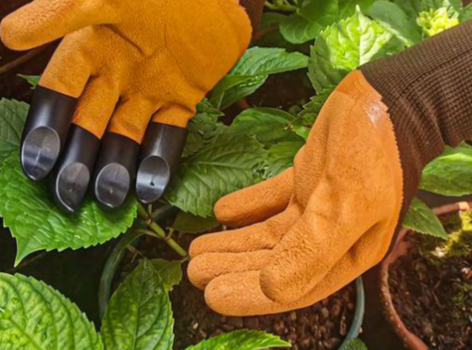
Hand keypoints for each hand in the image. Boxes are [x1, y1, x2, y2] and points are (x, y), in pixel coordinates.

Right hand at [0, 0, 251, 211]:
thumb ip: (63, 12)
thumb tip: (8, 33)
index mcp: (90, 49)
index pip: (59, 95)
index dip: (47, 128)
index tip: (36, 165)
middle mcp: (116, 75)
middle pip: (90, 124)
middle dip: (79, 159)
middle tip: (70, 195)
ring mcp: (150, 90)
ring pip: (126, 137)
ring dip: (117, 167)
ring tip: (110, 199)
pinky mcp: (182, 99)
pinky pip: (168, 135)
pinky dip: (159, 161)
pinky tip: (149, 189)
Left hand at [188, 19, 471, 315]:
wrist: (388, 99)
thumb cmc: (376, 154)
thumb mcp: (346, 205)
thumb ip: (312, 249)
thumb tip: (273, 290)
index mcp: (348, 251)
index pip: (293, 284)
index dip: (252, 294)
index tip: (213, 295)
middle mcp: (331, 235)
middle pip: (274, 259)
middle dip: (233, 265)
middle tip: (194, 270)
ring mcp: (317, 206)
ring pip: (268, 231)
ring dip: (233, 240)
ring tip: (196, 248)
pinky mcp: (306, 179)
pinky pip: (270, 198)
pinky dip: (246, 206)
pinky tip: (221, 212)